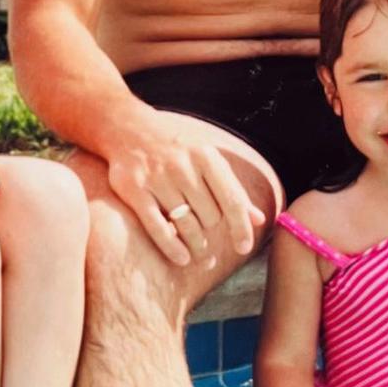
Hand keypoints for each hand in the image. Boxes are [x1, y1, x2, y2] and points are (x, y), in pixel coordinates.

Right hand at [106, 110, 265, 265]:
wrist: (127, 128)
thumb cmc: (176, 147)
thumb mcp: (207, 159)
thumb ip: (232, 189)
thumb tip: (260, 220)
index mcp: (205, 156)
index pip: (232, 200)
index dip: (241, 228)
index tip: (243, 248)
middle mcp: (182, 166)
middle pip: (210, 216)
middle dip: (211, 229)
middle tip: (206, 232)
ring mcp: (157, 178)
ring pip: (186, 226)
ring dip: (197, 245)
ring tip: (200, 254)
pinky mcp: (134, 190)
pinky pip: (157, 227)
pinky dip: (172, 247)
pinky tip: (183, 258)